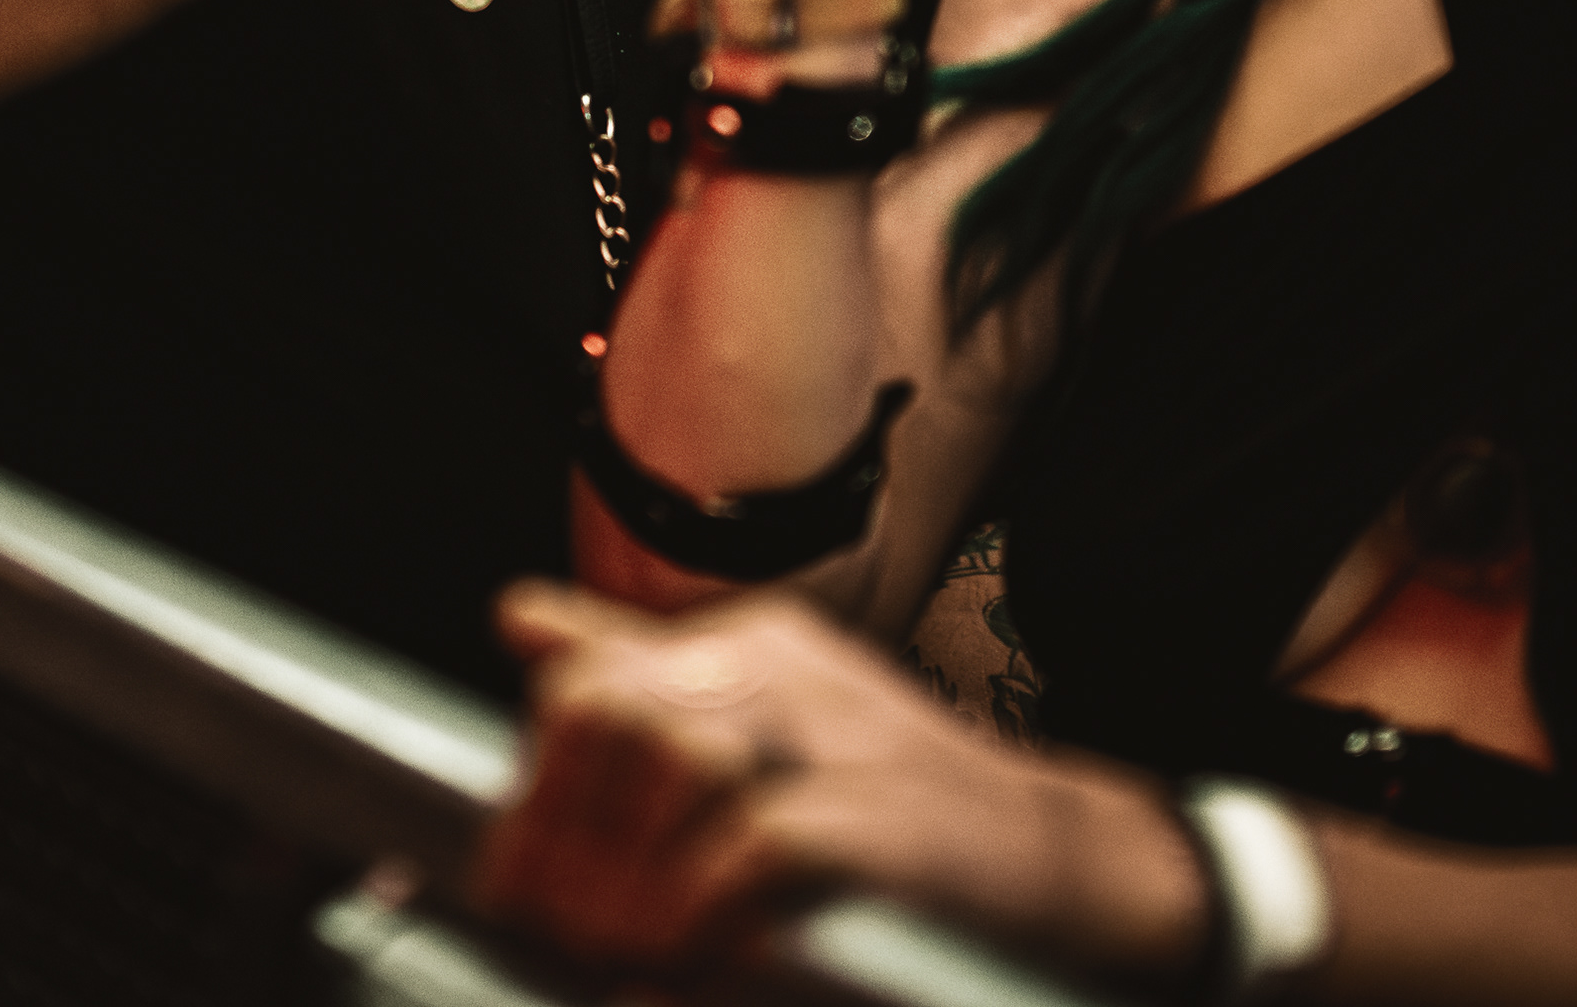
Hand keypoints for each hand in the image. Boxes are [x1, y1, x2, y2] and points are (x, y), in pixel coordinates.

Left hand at [471, 581, 1208, 979]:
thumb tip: (517, 614)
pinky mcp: (887, 810)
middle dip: (555, 839)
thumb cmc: (899, 817)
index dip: (531, 801)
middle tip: (553, 934)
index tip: (512, 894)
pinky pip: (756, 840)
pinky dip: (701, 910)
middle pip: (602, 713)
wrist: (1064, 867)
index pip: (583, 684)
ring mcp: (840, 730)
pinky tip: (683, 962)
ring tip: (613, 955)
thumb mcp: (764, 729)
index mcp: (746, 646)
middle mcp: (784, 666)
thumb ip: (642, 675)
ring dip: (619, 878)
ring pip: (666, 756)